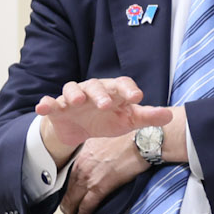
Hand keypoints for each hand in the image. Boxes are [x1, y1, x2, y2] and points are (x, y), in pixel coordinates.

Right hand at [35, 77, 175, 161]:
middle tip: (106, 105)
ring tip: (77, 101)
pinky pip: (51, 103)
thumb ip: (147, 117)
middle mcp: (93, 91)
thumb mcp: (128, 120)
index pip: (122, 85)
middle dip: (101, 94)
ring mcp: (73, 98)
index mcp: (113, 92)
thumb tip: (171, 115)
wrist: (79, 129)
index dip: (129, 90)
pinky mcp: (57, 107)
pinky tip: (42, 106)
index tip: (137, 98)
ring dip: (74, 93)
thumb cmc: (107, 119)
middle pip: (97, 86)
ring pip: (72, 89)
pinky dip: (46, 103)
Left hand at [61, 133, 148, 213]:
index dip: (68, 190)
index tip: (68, 197)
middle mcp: (82, 166)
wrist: (140, 142)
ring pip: (74, 200)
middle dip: (66, 205)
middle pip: (69, 190)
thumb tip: (98, 160)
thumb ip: (97, 153)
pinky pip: (87, 205)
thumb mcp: (104, 141)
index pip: (71, 177)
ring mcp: (90, 177)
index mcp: (83, 156)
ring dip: (71, 213)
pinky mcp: (100, 187)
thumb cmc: (128, 140)